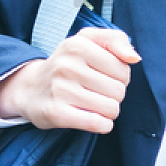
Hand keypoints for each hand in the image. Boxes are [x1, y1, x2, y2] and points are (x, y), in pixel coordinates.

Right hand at [0, 26, 138, 132]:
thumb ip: (117, 40)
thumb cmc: (69, 62)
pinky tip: (94, 119)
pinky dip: (102, 125)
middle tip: (98, 91)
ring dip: (109, 111)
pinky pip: (97, 123)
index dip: (120, 76)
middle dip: (114, 95)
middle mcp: (67, 66)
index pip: (123, 69)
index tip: (105, 76)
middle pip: (119, 90)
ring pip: (111, 108)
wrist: (30, 88)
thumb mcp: (90, 40)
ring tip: (94, 104)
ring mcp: (60, 90)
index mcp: (78, 45)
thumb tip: (134, 58)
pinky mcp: (55, 113)